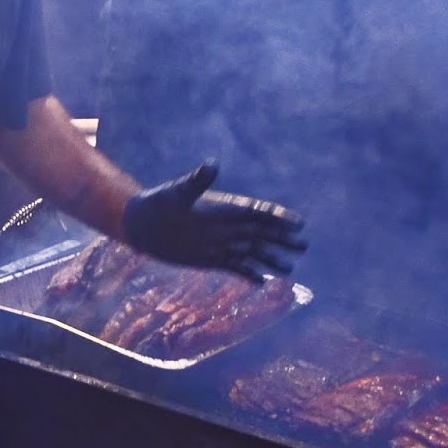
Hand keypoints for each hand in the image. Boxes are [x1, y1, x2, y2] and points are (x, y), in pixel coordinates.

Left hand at [123, 159, 305, 281]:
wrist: (143, 224)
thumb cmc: (159, 203)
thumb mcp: (178, 193)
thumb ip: (196, 181)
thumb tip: (212, 165)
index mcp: (225, 207)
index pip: (258, 212)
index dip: (278, 217)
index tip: (298, 223)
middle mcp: (228, 225)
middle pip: (262, 233)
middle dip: (282, 239)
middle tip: (304, 245)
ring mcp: (221, 243)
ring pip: (252, 252)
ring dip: (271, 259)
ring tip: (290, 269)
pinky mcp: (212, 258)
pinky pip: (236, 267)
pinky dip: (249, 274)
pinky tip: (263, 282)